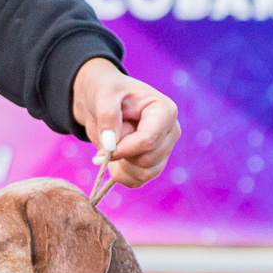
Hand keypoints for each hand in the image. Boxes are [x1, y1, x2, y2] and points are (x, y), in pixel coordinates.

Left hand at [71, 57, 180, 189]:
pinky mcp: (154, 162)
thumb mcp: (103, 95)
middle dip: (122, 155)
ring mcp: (164, 148)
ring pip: (146, 173)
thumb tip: (110, 145)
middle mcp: (170, 131)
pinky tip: (113, 160)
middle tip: (107, 139)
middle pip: (147, 159)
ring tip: (110, 146)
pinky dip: (122, 175)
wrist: (102, 100)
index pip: (148, 141)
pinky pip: (139, 180)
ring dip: (122, 166)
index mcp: (165, 110)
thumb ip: (107, 116)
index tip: (103, 149)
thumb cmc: (106, 91)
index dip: (123, 149)